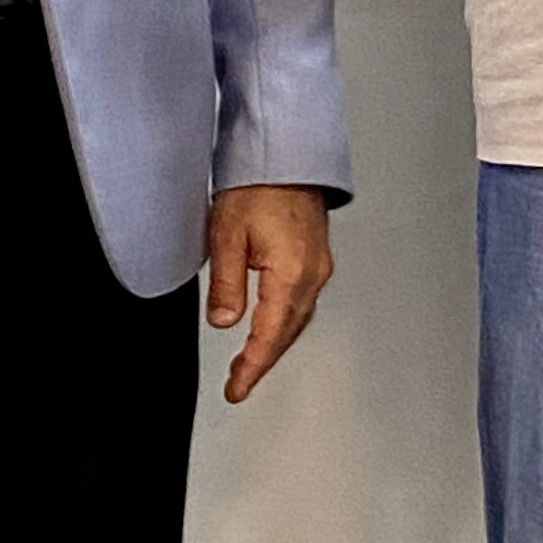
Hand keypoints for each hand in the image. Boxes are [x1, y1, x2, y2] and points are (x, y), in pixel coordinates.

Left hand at [206, 183, 333, 405]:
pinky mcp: (317, 257)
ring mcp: (318, 266)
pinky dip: (286, 323)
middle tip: (239, 383)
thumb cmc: (258, 185)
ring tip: (249, 362)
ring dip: (274, 344)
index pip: (269, 335)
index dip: (252, 367)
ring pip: (298, 320)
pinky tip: (271, 325)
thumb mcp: (227, 235)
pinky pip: (303, 302)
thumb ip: (226, 284)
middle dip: (263, 361)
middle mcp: (312, 274)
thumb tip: (223, 322)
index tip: (236, 389)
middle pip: (288, 333)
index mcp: (290, 274)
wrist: (286, 152)